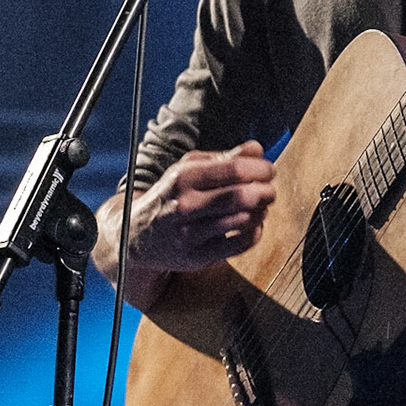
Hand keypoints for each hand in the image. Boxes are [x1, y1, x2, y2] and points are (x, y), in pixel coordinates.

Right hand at [117, 140, 277, 273]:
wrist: (136, 236)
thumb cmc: (172, 196)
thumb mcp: (189, 170)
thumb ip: (224, 158)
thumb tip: (257, 149)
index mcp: (185, 177)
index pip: (236, 169)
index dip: (262, 169)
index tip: (269, 171)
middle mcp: (186, 204)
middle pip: (242, 196)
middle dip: (266, 192)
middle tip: (270, 191)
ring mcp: (191, 232)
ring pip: (244, 220)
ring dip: (261, 212)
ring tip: (261, 206)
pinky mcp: (197, 256)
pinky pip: (240, 244)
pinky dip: (255, 233)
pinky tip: (253, 225)